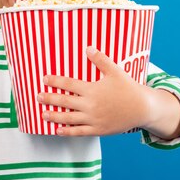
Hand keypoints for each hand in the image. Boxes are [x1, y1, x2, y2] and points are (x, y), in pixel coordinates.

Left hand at [38, 47, 152, 136]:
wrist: (142, 109)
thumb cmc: (128, 88)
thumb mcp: (115, 71)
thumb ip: (100, 60)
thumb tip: (88, 48)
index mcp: (92, 90)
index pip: (69, 84)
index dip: (55, 81)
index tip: (44, 79)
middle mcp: (90, 105)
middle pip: (65, 102)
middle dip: (49, 99)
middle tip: (37, 96)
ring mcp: (93, 119)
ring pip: (69, 118)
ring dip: (54, 116)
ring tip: (43, 114)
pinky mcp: (98, 129)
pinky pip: (79, 132)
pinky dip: (67, 131)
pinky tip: (58, 130)